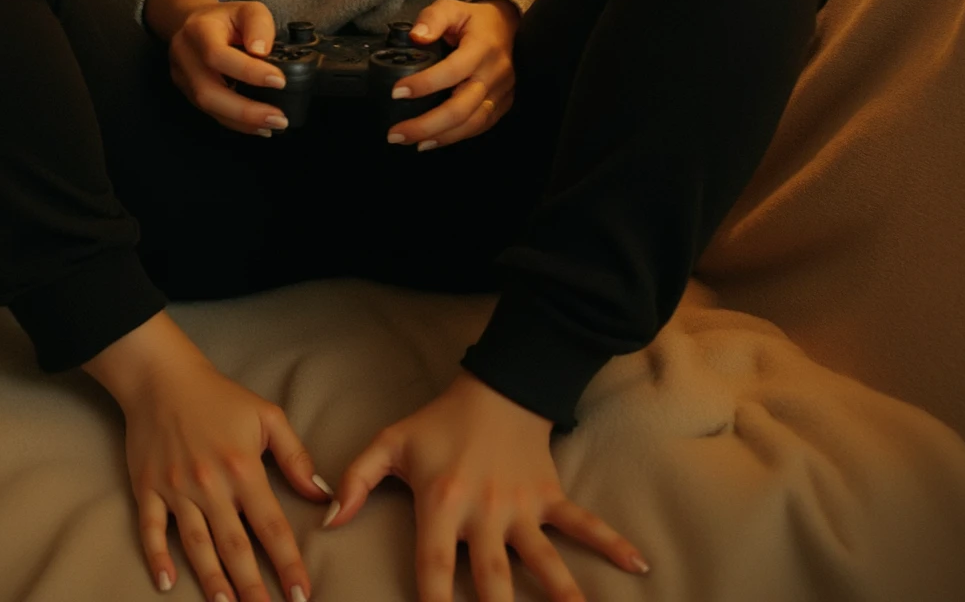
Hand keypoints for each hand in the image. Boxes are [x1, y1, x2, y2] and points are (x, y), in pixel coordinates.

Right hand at [119, 349, 332, 599]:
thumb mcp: (267, 416)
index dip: (288, 562)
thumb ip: (295, 457)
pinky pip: (152, 530)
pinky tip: (167, 583)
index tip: (301, 595)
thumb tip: (322, 493)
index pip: (272, 526)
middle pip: (235, 546)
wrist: (163, 378)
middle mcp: (211, 484)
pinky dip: (158, 557)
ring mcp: (177, 488)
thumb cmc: (220, 396)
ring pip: (197, 545)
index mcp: (243, 468)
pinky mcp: (149, 488)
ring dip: (212, 581)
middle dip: (253, 587)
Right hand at [166, 0, 290, 135]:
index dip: (248, 71)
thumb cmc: (225, 18)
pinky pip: (211, 112)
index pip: (218, 55)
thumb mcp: (247, 9)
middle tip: (279, 118)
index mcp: (198, 30)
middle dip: (245, 110)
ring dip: (242, 121)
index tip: (280, 81)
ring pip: (208, 107)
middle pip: (207, 91)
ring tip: (272, 125)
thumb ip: (258, 24)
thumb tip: (261, 51)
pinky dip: (236, 122)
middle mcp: (184, 56)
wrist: (192, 23)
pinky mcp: (187, 93)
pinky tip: (258, 126)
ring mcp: (182, 77)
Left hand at [321, 369, 650, 599]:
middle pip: (493, 584)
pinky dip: (611, 543)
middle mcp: (485, 514)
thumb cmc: (439, 422)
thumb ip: (355, 480)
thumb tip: (326, 521)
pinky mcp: (551, 497)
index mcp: (442, 505)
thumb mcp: (390, 444)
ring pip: (545, 565)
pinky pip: (583, 524)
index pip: (434, 571)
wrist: (496, 385)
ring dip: (563, 599)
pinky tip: (639, 566)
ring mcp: (523, 508)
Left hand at [387, 0, 520, 149]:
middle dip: (426, 125)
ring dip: (439, 137)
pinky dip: (455, 137)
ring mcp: (501, 92)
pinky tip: (433, 141)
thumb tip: (415, 37)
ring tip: (411, 142)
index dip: (424, 84)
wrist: (508, 27)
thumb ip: (432, 18)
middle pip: (461, 108)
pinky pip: (480, 126)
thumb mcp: (452, 7)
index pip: (452, 71)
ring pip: (471, 123)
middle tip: (396, 134)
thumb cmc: (474, 20)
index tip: (396, 92)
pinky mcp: (503, 104)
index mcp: (482, 48)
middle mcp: (494, 74)